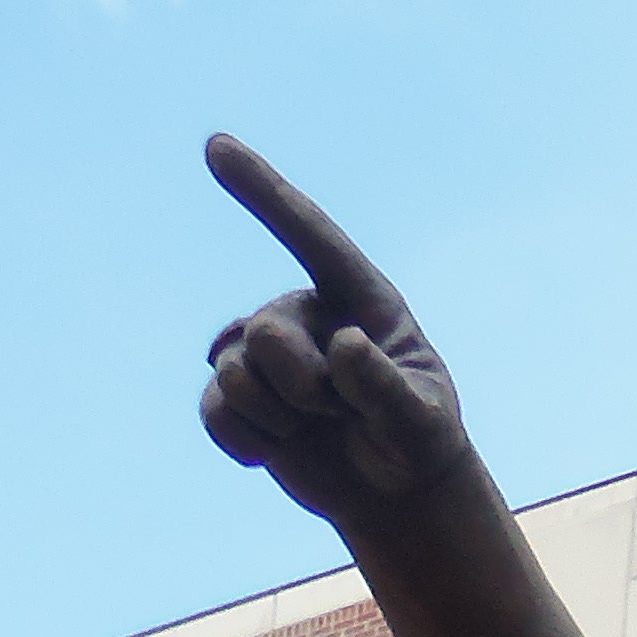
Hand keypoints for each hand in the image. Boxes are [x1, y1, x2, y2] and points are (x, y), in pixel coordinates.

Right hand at [198, 135, 468, 523]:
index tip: (214, 147)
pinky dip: (245, 441)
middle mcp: (306, 313)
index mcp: (357, 297)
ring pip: (234, 372)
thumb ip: (388, 388)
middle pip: (266, 331)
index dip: (262, 190)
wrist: (395, 490)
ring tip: (317, 428)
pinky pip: (215, 411)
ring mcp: (267, 352)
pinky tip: (278, 450)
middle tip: (341, 414)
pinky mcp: (240, 394)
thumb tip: (343, 346)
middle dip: (302, 387)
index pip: (307, 234)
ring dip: (277, 417)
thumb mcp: (422, 423)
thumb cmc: (417, 442)